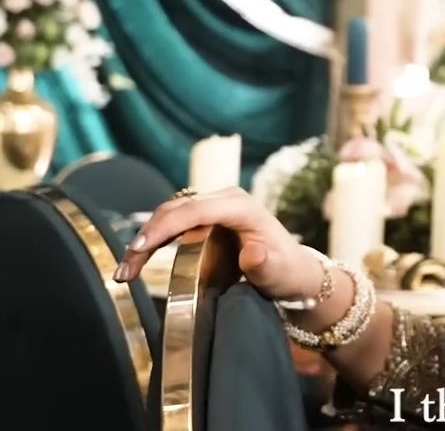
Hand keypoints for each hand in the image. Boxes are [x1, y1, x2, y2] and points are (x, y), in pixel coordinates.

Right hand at [113, 187, 320, 302]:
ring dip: (145, 239)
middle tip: (124, 271)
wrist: (293, 271)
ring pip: (170, 214)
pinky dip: (154, 239)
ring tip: (125, 272)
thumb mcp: (278, 272)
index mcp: (242, 207)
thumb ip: (264, 264)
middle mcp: (227, 199)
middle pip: (176, 210)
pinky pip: (174, 222)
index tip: (139, 250)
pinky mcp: (208, 216)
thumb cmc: (286, 271)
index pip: (194, 210)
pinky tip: (137, 260)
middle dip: (146, 237)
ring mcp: (216, 206)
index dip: (164, 228)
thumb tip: (252, 254)